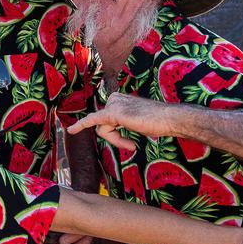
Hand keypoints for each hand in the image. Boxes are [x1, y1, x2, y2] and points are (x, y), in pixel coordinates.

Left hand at [66, 92, 182, 151]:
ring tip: (132, 144)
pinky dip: (81, 125)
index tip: (128, 144)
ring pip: (103, 130)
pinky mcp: (113, 112)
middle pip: (103, 125)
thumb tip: (119, 125)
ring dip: (116, 140)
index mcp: (120, 99)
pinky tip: (71, 131)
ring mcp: (114, 104)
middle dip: (115, 138)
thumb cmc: (159, 122)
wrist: (171, 119)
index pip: (109, 120)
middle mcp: (115, 98)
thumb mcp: (138, 120)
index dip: (115, 135)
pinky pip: (92, 121)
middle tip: (132, 145)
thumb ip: (125, 121)